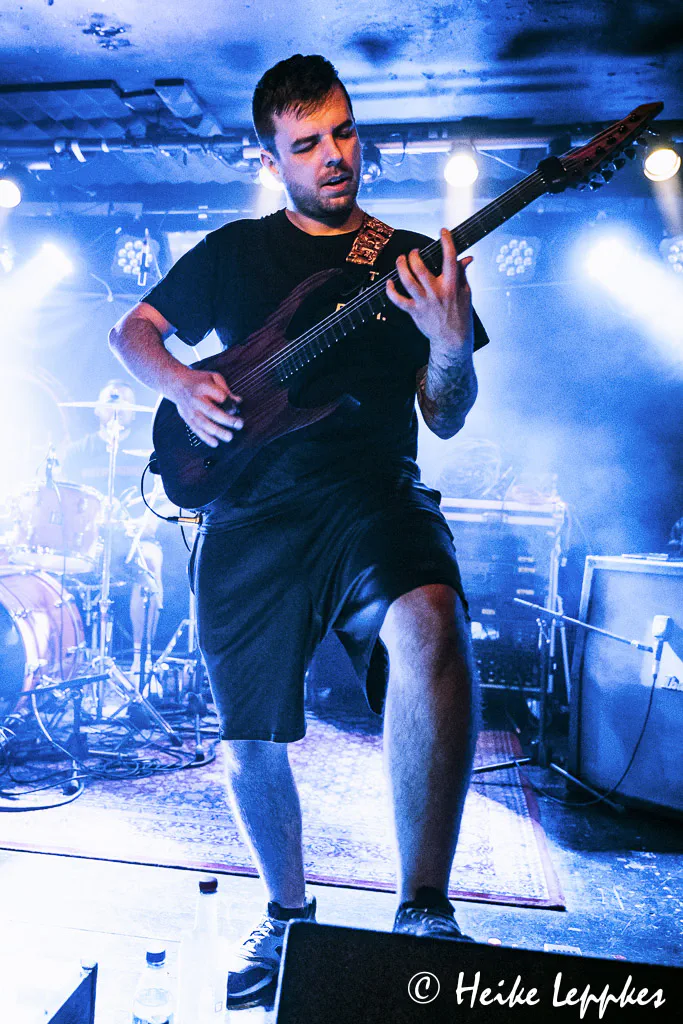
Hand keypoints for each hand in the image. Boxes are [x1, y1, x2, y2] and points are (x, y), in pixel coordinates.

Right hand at [168, 368, 242, 447]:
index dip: (229, 402)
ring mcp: (191, 410)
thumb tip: (237, 401)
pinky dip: (205, 438)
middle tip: (239, 424)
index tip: (235, 407)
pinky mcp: (187, 418)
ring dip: (217, 431)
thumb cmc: (198, 381)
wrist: (176, 383)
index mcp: (204, 387)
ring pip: (204, 423)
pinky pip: (196, 430)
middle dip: (227, 419)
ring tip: (229, 437)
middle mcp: (197, 400)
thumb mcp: (213, 377)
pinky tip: (215, 443)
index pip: (219, 395)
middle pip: (212, 411)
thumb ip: (225, 389)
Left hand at [386, 229, 473, 358]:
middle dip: (414, 256)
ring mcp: (425, 302)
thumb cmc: (461, 315)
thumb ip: (463, 274)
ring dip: (401, 267)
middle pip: (420, 268)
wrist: (453, 340)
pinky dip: (391, 291)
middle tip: (414, 252)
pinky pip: (399, 300)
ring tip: (400, 259)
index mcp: (452, 285)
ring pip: (408, 281)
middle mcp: (437, 292)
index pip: (450, 258)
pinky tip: (389, 282)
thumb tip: (467, 258)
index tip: (442, 231)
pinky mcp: (415, 312)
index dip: (446, 241)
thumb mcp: (466, 293)